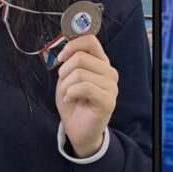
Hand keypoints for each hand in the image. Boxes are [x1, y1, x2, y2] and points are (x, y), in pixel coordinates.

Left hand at [55, 34, 117, 157]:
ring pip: (80, 73)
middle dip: (64, 72)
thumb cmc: (73, 102)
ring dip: (66, 85)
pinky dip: (70, 93)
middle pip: (81, 57)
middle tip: (64, 85)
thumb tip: (66, 49)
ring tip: (67, 95)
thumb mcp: (68, 78)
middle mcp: (109, 72)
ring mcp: (111, 86)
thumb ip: (70, 62)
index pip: (90, 41)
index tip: (61, 58)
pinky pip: (84, 87)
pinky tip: (70, 99)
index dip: (72, 46)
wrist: (78, 130)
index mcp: (101, 62)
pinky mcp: (108, 101)